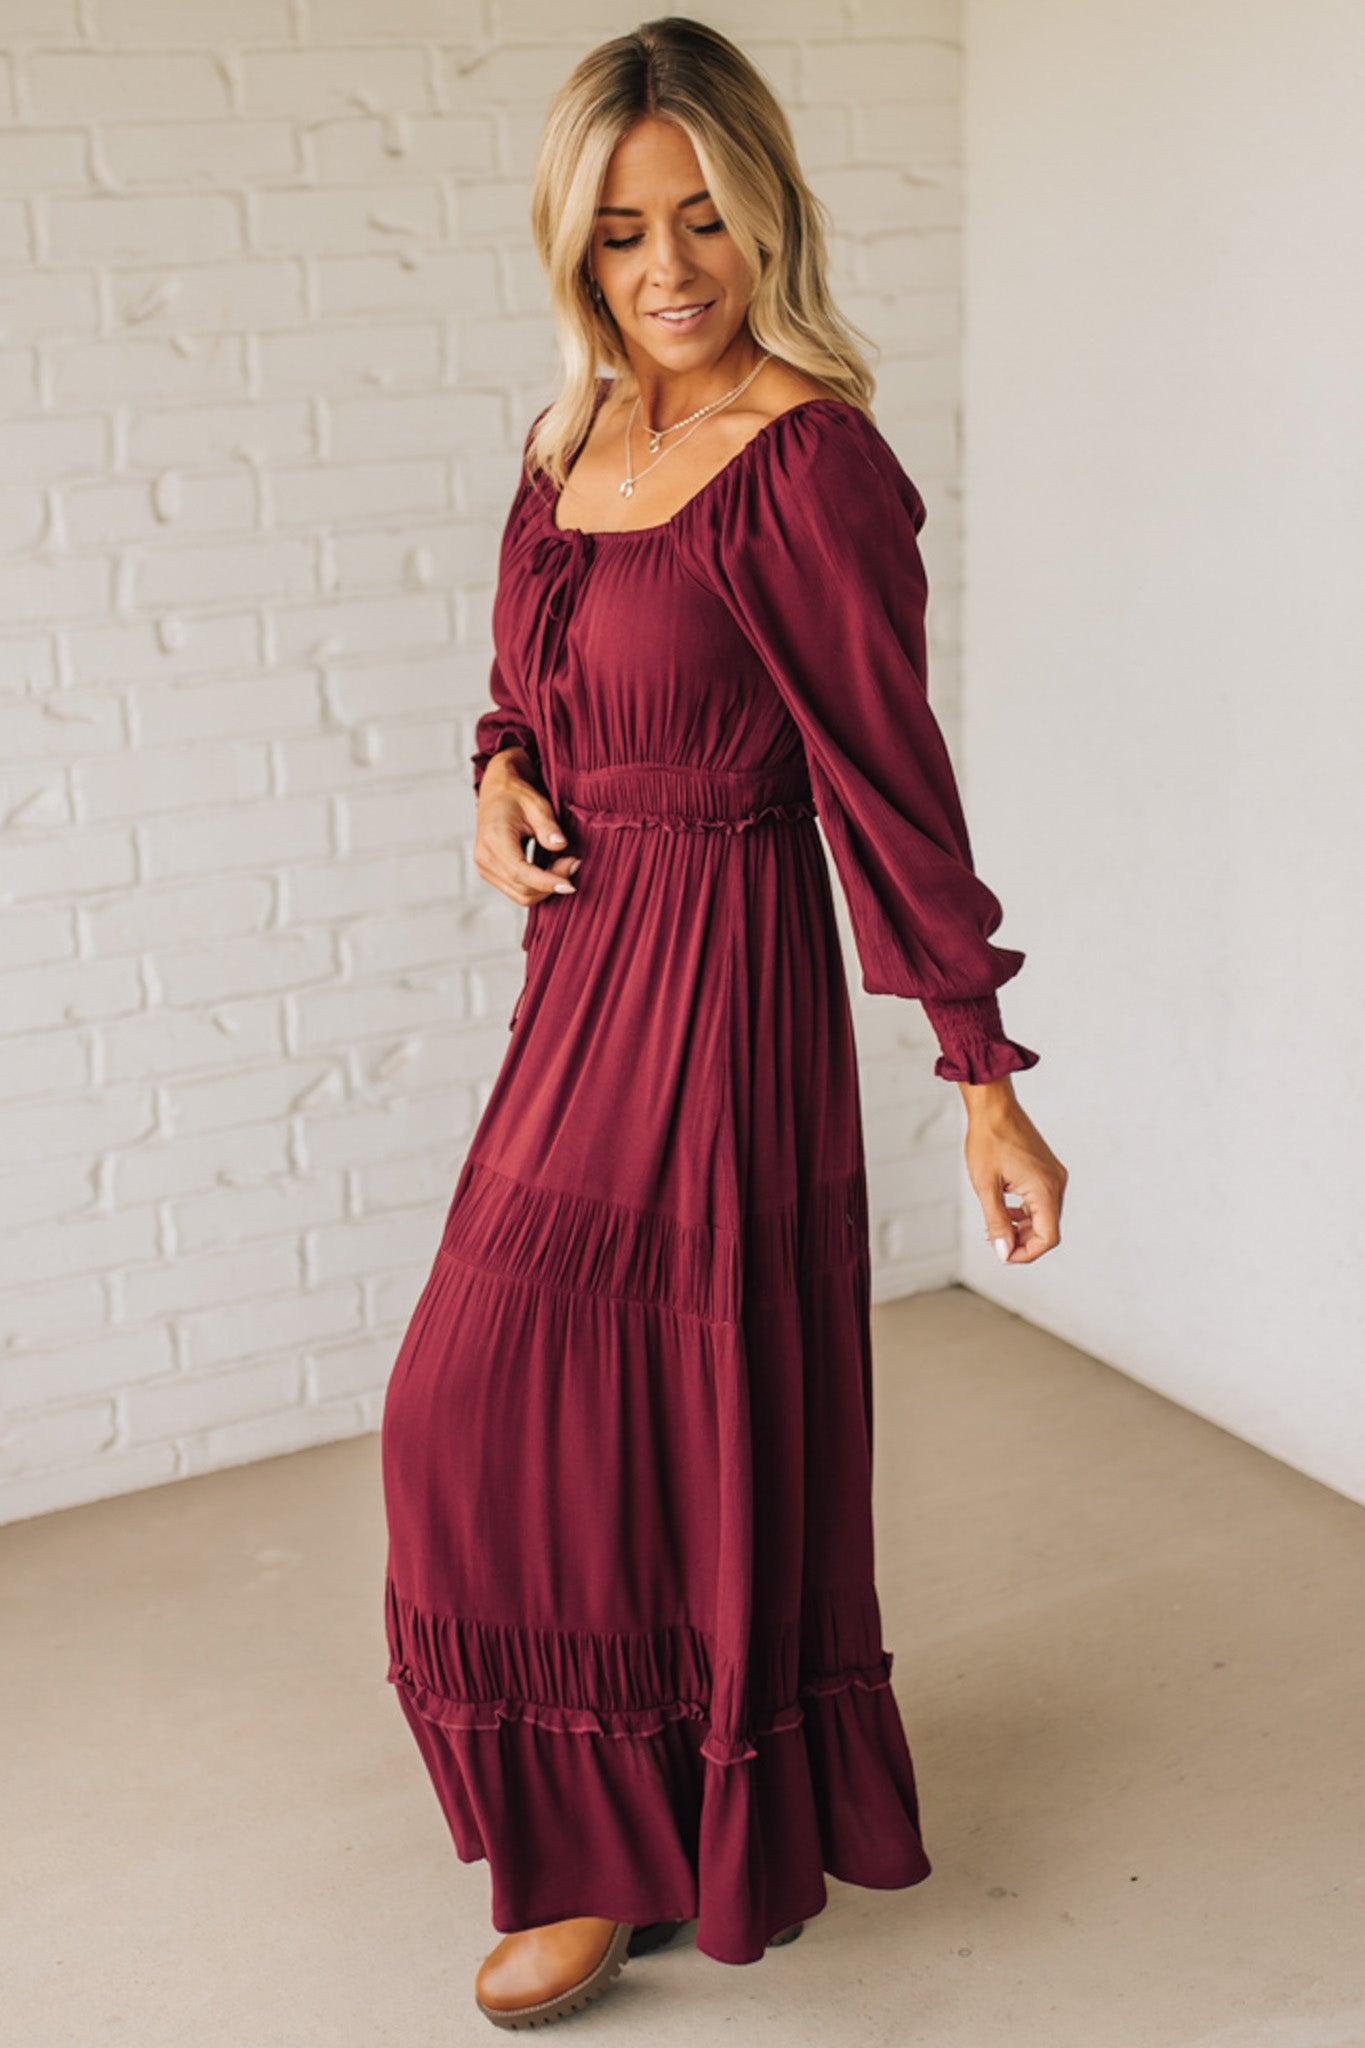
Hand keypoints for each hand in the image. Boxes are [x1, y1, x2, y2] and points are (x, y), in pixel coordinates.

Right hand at [473, 748, 580, 904]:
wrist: (497, 792)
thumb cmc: (517, 796)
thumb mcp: (537, 804)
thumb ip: (547, 826)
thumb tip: (560, 846)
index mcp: (493, 838)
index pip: (520, 872)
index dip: (546, 882)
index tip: (570, 885)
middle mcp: (485, 858)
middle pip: (522, 889)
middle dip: (551, 884)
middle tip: (574, 862)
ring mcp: (485, 868)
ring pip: (520, 895)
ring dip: (546, 888)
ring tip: (564, 865)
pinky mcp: (491, 873)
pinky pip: (517, 891)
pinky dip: (538, 886)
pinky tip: (551, 870)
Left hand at [958, 1079, 1066, 1264]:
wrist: (994, 1107)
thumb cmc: (987, 1141)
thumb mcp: (986, 1186)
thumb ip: (997, 1222)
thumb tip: (1003, 1252)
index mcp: (1045, 1190)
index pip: (1049, 1238)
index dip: (1027, 1253)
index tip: (1003, 1254)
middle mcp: (1056, 1184)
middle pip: (1049, 1230)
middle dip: (1023, 1241)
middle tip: (995, 1241)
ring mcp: (1054, 1176)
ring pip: (1046, 1216)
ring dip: (1024, 1228)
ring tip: (997, 1228)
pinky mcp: (1048, 1170)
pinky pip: (1042, 1201)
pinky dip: (1027, 1212)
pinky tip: (1006, 1211)